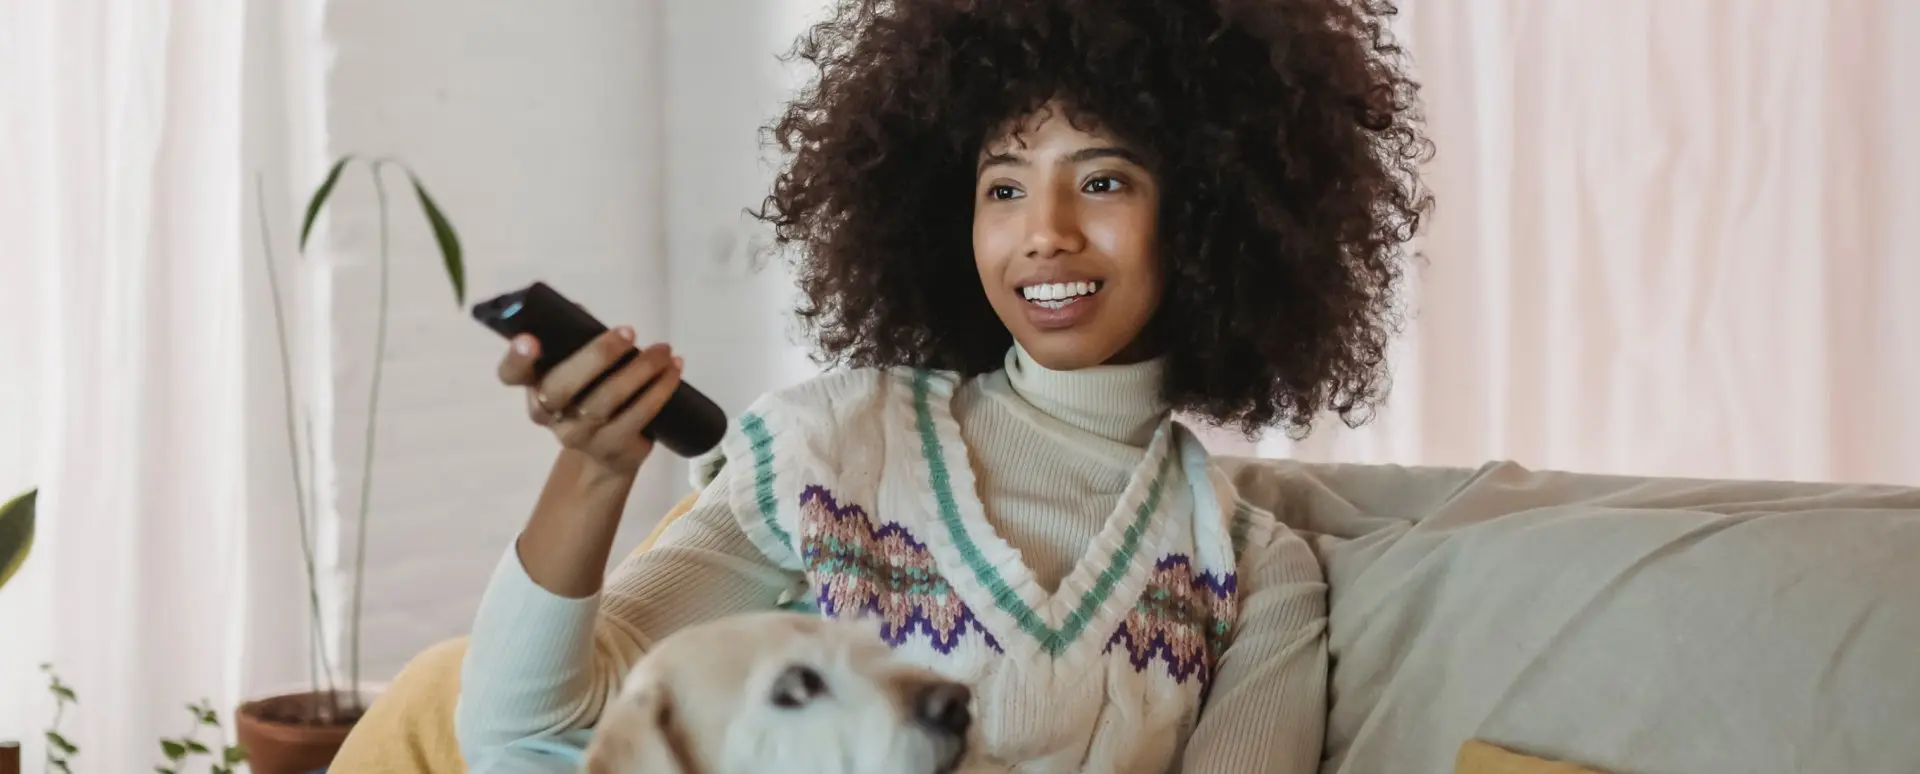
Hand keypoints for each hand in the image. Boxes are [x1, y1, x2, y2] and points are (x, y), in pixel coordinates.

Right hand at [496, 326, 683, 476]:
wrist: (609, 448)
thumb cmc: (592, 391)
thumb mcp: (579, 363)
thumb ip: (574, 337)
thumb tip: (579, 312)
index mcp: (533, 385)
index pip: (510, 374)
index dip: (516, 359)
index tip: (529, 339)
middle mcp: (547, 413)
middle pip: (561, 388)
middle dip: (597, 356)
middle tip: (629, 332)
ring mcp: (577, 436)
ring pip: (605, 401)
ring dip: (640, 370)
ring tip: (663, 350)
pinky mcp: (610, 449)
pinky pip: (636, 418)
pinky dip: (659, 390)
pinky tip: (673, 371)